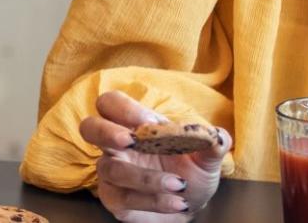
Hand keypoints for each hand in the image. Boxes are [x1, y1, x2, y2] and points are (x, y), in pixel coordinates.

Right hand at [82, 91, 228, 221]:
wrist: (190, 205)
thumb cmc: (191, 172)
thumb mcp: (207, 157)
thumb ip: (213, 142)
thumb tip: (218, 136)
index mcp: (134, 126)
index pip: (111, 104)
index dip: (124, 108)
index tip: (150, 121)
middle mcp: (116, 147)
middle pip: (89, 127)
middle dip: (106, 131)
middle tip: (130, 141)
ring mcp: (112, 173)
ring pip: (112, 170)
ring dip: (147, 177)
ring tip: (179, 184)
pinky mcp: (115, 200)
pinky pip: (124, 198)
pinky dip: (153, 200)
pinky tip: (177, 202)